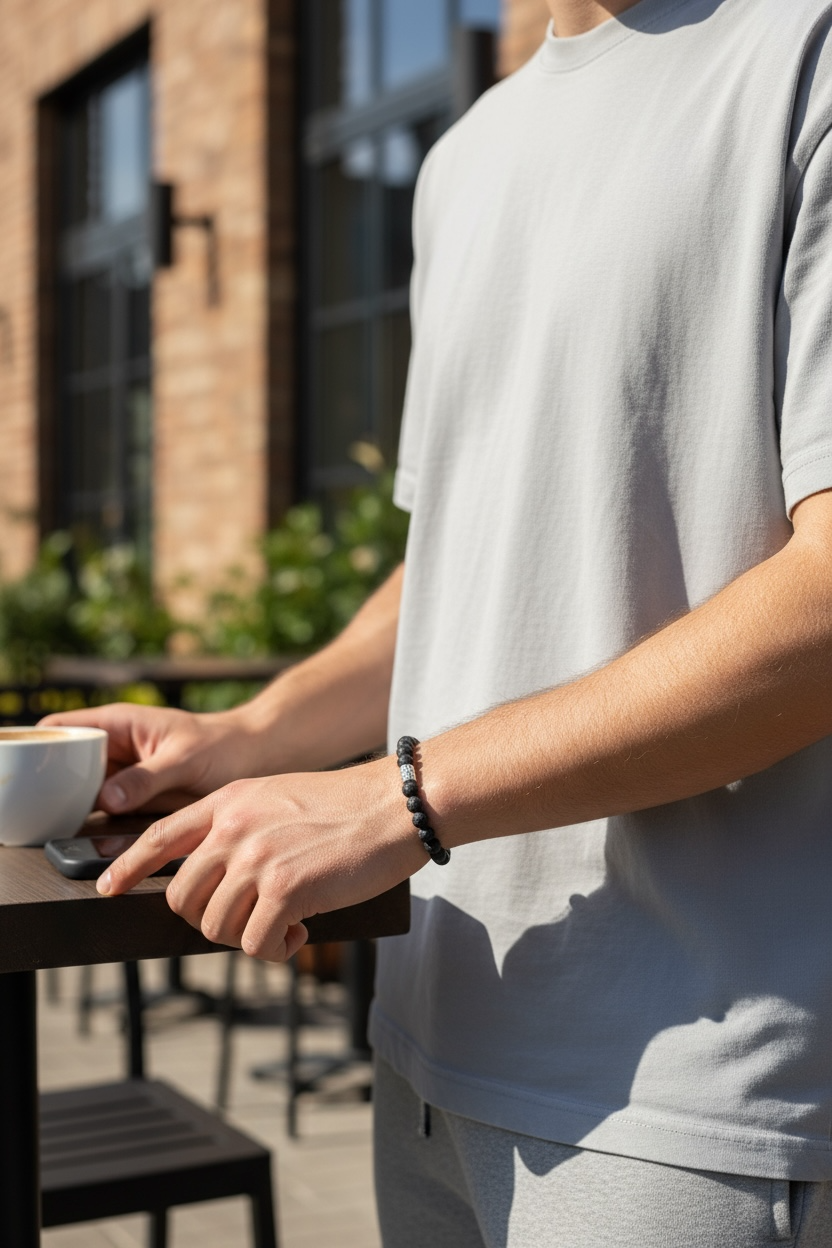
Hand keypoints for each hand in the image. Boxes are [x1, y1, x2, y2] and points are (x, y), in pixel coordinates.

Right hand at [40, 703, 269, 813]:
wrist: (257, 761)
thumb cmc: (225, 747)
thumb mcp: (184, 758)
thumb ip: (146, 778)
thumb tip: (108, 798)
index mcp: (118, 724)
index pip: (60, 726)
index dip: (40, 745)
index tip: (32, 773)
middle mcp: (115, 750)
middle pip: (64, 766)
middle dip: (54, 788)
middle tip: (49, 814)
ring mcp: (123, 777)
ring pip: (82, 795)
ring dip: (75, 813)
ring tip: (70, 831)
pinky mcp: (136, 802)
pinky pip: (106, 816)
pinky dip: (98, 830)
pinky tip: (97, 845)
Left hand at [95, 758, 424, 960]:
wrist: (396, 805)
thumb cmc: (348, 807)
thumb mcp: (279, 796)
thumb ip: (242, 826)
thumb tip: (220, 875)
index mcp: (230, 802)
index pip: (160, 836)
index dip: (128, 866)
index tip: (108, 887)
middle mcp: (235, 829)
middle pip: (183, 897)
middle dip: (207, 921)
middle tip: (245, 921)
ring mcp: (257, 859)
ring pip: (216, 927)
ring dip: (247, 938)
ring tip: (284, 927)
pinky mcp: (286, 890)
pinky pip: (255, 944)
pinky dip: (275, 951)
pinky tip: (299, 935)